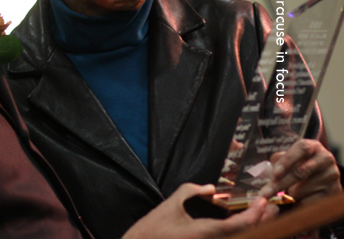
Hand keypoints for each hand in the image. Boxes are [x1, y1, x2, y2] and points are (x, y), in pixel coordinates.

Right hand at [122, 183, 277, 238]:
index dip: (254, 214)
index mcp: (205, 232)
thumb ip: (191, 191)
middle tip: (272, 207)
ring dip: (253, 228)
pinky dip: (239, 231)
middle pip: (245, 236)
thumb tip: (212, 189)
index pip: (239, 226)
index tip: (263, 201)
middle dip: (262, 222)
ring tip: (264, 215)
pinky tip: (241, 223)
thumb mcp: (171, 204)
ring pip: (239, 239)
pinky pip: (228, 239)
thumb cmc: (153, 229)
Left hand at [259, 139, 341, 206]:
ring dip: (290, 194)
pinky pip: (311, 202)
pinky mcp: (335, 191)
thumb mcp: (291, 156)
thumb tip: (264, 171)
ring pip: (303, 190)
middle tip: (265, 193)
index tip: (274, 174)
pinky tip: (296, 202)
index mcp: (313, 146)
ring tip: (286, 193)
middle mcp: (325, 158)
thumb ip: (278, 160)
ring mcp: (332, 175)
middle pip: (300, 172)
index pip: (301, 149)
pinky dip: (299, 204)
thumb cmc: (301, 163)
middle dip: (280, 184)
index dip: (287, 161)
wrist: (324, 173)